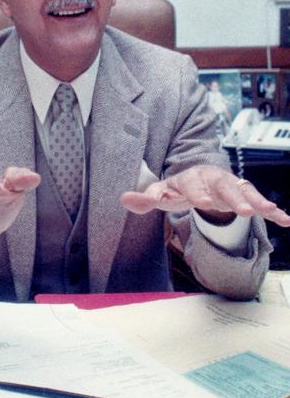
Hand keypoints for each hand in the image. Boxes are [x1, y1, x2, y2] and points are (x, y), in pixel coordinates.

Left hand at [120, 165, 289, 225]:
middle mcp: (213, 179)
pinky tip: (285, 219)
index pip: (192, 185)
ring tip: (268, 210)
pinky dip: (273, 210)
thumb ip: (145, 198)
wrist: (200, 177)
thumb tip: (123, 199)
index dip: (197, 193)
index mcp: (191, 178)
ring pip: (245, 191)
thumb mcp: (162, 193)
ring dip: (256, 201)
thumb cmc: (180, 188)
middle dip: (233, 197)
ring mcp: (230, 187)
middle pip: (223, 187)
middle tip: (242, 210)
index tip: (202, 203)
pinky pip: (259, 201)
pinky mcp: (244, 195)